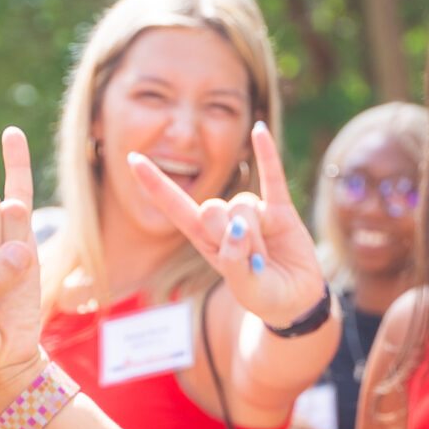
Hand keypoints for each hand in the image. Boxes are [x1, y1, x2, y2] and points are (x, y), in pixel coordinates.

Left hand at [128, 121, 329, 328]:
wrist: (296, 300)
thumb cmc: (262, 295)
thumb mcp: (244, 288)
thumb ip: (235, 261)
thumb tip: (236, 226)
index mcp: (204, 239)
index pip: (175, 206)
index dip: (155, 184)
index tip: (132, 159)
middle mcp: (224, 220)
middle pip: (213, 208)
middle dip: (229, 236)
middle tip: (249, 263)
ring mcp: (253, 212)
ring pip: (243, 205)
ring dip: (256, 237)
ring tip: (266, 260)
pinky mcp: (280, 209)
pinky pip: (272, 177)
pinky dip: (266, 154)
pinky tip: (259, 129)